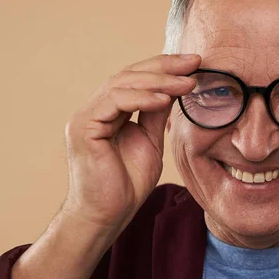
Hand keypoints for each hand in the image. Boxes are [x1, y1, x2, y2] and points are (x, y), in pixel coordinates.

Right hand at [62, 54, 200, 230]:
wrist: (108, 216)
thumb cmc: (127, 184)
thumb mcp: (150, 141)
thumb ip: (156, 114)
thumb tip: (174, 88)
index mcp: (109, 111)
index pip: (137, 78)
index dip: (166, 67)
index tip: (195, 63)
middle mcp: (95, 109)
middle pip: (130, 74)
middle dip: (165, 66)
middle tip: (195, 62)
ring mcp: (86, 116)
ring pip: (122, 83)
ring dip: (159, 80)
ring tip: (187, 83)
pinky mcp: (83, 127)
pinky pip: (114, 102)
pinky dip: (141, 98)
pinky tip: (165, 99)